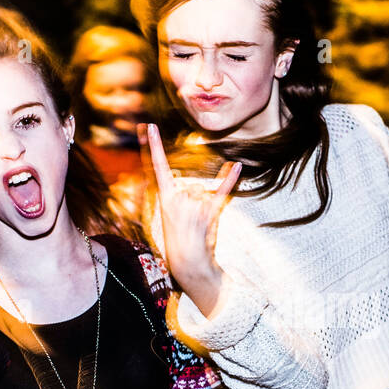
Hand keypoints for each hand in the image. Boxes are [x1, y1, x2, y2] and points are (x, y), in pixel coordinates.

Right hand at [138, 121, 240, 313]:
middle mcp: (178, 197)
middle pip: (191, 182)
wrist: (188, 263)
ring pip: (203, 190)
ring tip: (197, 223)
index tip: (150, 126)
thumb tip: (180, 183)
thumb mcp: (167, 215)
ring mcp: (194, 203)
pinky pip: (222, 190)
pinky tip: (237, 166)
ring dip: (204, 203)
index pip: (156, 166)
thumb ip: (176, 195)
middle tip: (188, 221)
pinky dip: (231, 179)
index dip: (153, 145)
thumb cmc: (177, 241)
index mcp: (164, 197)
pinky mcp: (210, 210)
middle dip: (193, 198)